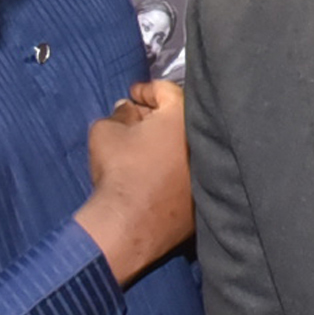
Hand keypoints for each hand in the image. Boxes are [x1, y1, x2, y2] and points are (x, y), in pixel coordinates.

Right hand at [74, 79, 191, 285]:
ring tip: (145, 148)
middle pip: (180, 116)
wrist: (128, 224)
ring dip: (169, 142)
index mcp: (182, 114)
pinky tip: (157, 174)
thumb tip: (127, 110)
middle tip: (138, 120)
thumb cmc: (118, 172)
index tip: (133, 96)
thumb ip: (119, 113)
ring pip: (187, 145)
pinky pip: (190, 172)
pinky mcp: (205, 195)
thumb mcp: (105, 130)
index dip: (145, 90)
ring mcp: (207, 168)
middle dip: (158, 115)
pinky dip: (176, 168)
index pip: (165, 89)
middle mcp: (202, 138)